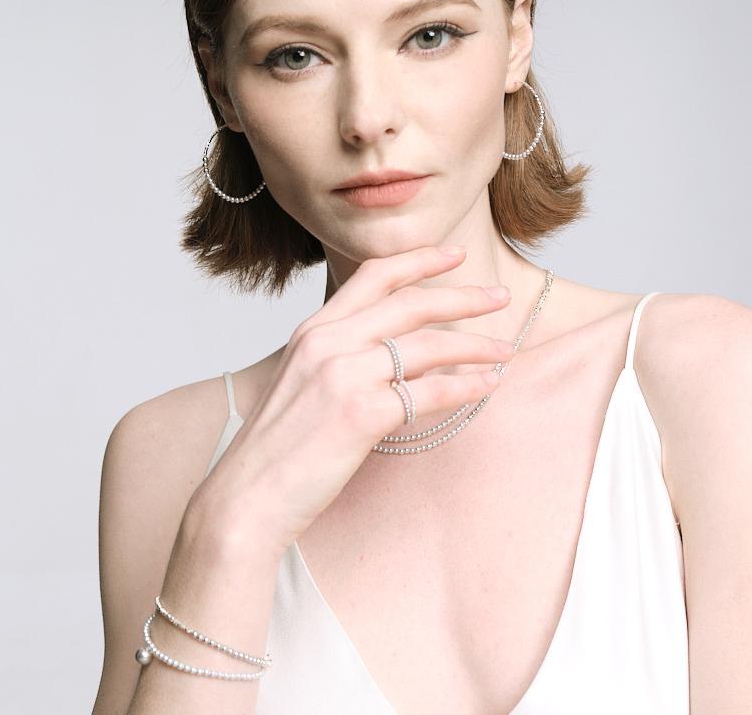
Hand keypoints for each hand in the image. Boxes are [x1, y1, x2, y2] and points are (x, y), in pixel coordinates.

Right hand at [193, 245, 514, 559]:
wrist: (246, 495)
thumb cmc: (277, 449)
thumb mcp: (302, 383)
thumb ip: (340, 358)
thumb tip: (394, 354)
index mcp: (313, 330)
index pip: (374, 276)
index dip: (419, 260)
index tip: (455, 255)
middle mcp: (328, 342)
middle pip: (411, 303)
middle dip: (463, 297)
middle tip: (499, 296)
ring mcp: (344, 375)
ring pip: (429, 345)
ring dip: (477, 345)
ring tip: (505, 352)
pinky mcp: (361, 413)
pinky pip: (431, 391)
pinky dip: (467, 387)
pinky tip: (486, 387)